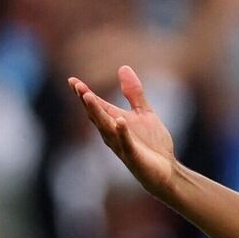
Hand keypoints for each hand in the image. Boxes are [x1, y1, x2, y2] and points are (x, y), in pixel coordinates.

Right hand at [67, 66, 178, 197]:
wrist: (166, 170)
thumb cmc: (152, 144)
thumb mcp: (144, 113)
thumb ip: (133, 93)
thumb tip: (123, 67)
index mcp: (114, 121)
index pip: (96, 105)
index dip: (84, 93)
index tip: (72, 80)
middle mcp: (113, 133)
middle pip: (96, 116)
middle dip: (87, 102)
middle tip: (77, 87)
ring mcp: (121, 145)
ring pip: (106, 128)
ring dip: (97, 113)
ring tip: (88, 97)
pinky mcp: (134, 156)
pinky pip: (126, 143)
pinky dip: (122, 132)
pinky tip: (120, 121)